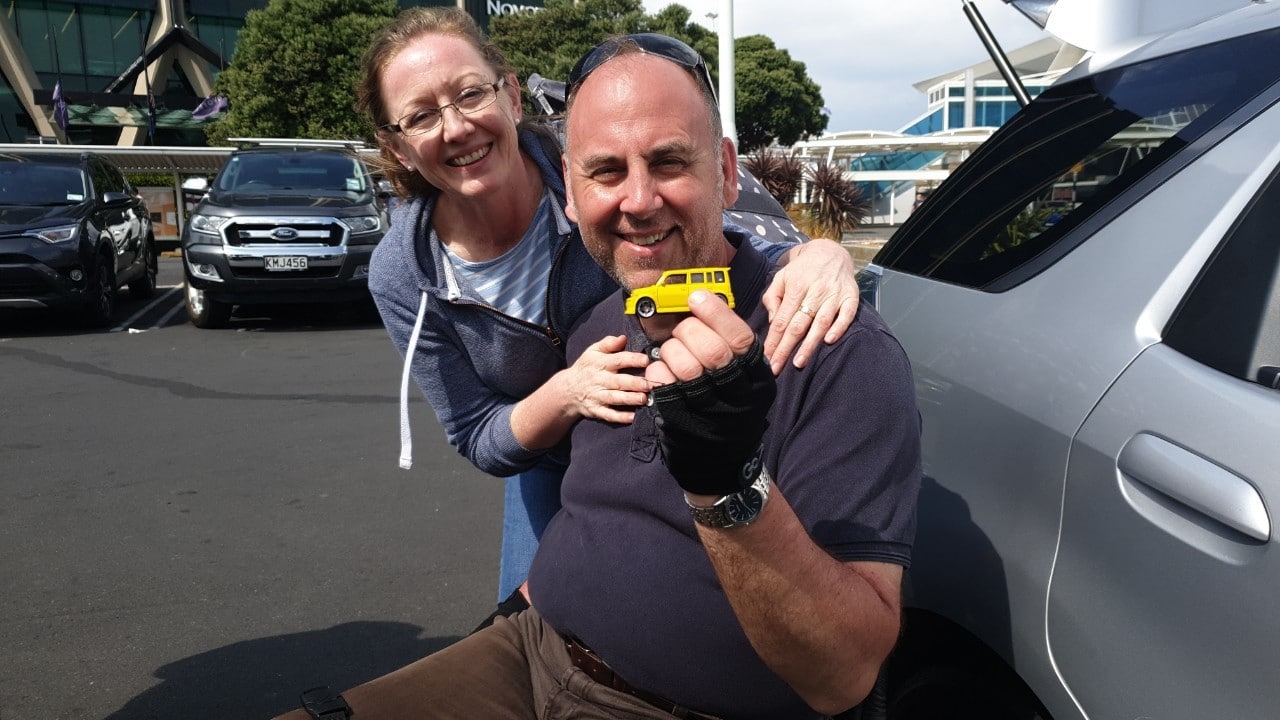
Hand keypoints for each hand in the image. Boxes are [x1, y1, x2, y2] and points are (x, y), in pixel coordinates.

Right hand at [563, 334, 650, 423]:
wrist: (567, 389)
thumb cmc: (586, 368)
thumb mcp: (592, 351)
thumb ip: (608, 343)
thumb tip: (623, 338)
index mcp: (601, 364)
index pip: (618, 360)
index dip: (632, 360)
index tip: (646, 360)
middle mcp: (600, 380)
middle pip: (619, 381)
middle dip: (634, 383)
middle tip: (650, 384)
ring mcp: (597, 396)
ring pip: (615, 398)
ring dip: (629, 399)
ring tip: (643, 399)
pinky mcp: (596, 410)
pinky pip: (608, 415)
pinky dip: (619, 417)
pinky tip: (632, 417)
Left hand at [646, 291, 775, 496]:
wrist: (720, 460)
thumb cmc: (730, 404)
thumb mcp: (745, 378)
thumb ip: (731, 345)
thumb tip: (703, 303)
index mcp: (757, 378)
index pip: (740, 338)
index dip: (716, 313)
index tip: (696, 297)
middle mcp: (738, 396)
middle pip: (711, 350)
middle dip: (690, 331)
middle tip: (684, 330)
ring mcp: (709, 412)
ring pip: (685, 367)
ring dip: (672, 349)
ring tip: (673, 351)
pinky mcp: (681, 422)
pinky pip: (662, 385)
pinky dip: (657, 370)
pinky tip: (662, 370)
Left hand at [762, 238, 859, 373]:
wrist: (830, 252)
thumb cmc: (801, 271)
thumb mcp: (781, 277)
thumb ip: (772, 298)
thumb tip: (774, 322)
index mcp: (796, 287)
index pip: (782, 319)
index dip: (774, 340)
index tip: (767, 358)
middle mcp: (815, 291)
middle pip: (798, 324)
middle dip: (786, 348)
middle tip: (777, 368)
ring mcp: (834, 294)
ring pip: (820, 322)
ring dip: (810, 344)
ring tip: (799, 362)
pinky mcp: (851, 296)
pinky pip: (846, 314)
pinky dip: (838, 328)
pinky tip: (829, 341)